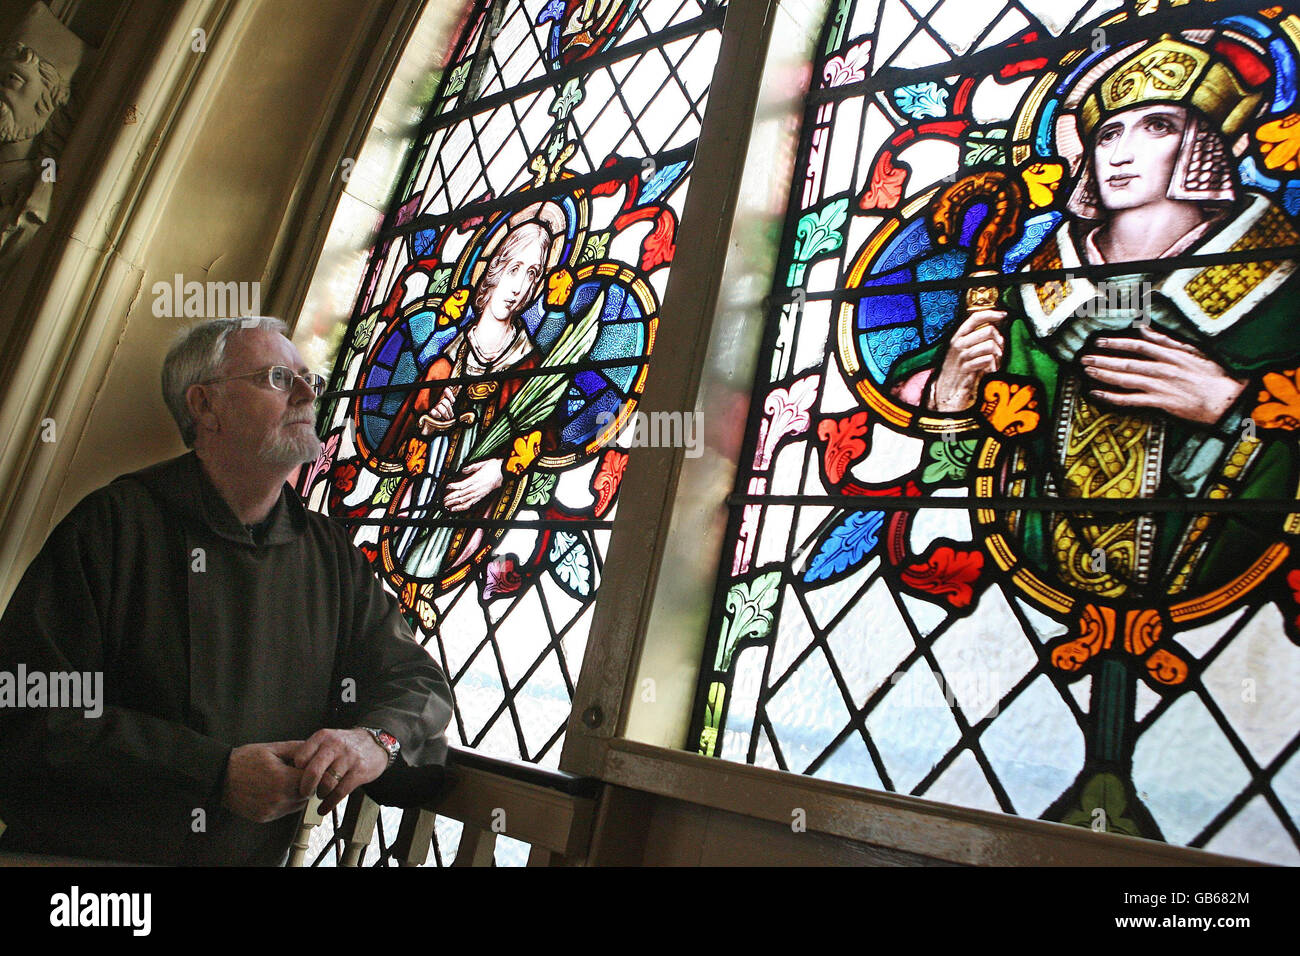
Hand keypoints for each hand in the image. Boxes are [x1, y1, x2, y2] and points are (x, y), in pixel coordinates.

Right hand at [222, 741, 308, 822]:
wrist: (219, 777)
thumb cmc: (245, 760)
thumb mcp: (272, 748)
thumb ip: (297, 749)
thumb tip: (317, 750)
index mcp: (282, 779)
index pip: (313, 780)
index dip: (314, 772)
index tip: (310, 766)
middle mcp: (278, 799)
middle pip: (308, 794)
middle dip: (307, 783)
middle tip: (297, 772)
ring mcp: (271, 811)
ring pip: (298, 805)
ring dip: (298, 794)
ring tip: (286, 780)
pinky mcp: (265, 818)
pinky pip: (284, 811)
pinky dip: (286, 802)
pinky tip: (276, 790)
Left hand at [291, 728, 388, 814]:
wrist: (376, 742)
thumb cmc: (345, 745)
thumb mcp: (327, 740)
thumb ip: (311, 753)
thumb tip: (290, 775)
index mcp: (322, 737)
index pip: (301, 757)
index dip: (295, 772)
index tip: (294, 781)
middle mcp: (334, 746)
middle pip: (313, 771)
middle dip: (305, 787)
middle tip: (303, 793)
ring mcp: (348, 758)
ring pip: (327, 783)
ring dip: (319, 794)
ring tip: (319, 796)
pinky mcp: (359, 771)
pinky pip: (340, 792)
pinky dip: (329, 804)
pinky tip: (324, 808)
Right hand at [418, 392, 457, 434]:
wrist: (435, 423)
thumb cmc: (443, 414)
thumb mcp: (448, 407)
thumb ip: (451, 400)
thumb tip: (458, 390)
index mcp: (443, 398)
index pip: (445, 391)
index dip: (450, 395)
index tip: (453, 401)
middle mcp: (438, 401)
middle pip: (445, 402)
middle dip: (449, 409)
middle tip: (451, 415)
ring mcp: (433, 406)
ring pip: (441, 407)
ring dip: (446, 414)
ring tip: (447, 417)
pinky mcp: (430, 412)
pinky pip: (434, 412)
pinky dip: (438, 415)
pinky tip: (439, 416)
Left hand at [443, 458, 503, 511]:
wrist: (506, 472)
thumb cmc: (495, 466)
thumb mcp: (483, 463)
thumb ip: (472, 467)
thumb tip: (463, 470)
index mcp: (477, 479)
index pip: (463, 484)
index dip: (454, 486)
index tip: (447, 487)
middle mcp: (478, 488)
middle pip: (462, 494)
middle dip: (452, 498)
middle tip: (443, 500)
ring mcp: (480, 493)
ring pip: (466, 500)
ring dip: (456, 504)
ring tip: (448, 507)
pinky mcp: (482, 496)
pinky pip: (472, 503)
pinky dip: (464, 507)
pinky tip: (458, 508)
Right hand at [928, 308, 1006, 410]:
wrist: (947, 388)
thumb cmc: (960, 367)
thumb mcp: (965, 348)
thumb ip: (977, 336)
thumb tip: (996, 324)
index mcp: (958, 335)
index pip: (975, 317)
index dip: (991, 314)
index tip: (1003, 315)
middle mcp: (959, 343)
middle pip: (988, 330)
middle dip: (999, 339)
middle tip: (999, 349)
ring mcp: (962, 355)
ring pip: (990, 345)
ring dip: (997, 355)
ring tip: (994, 362)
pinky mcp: (966, 368)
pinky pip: (987, 360)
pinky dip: (992, 366)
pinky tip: (989, 370)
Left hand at [1081, 326, 1247, 424]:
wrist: (1226, 400)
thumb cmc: (1213, 376)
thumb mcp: (1194, 352)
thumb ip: (1168, 341)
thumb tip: (1146, 329)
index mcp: (1172, 355)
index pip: (1139, 345)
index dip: (1117, 343)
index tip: (1100, 341)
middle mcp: (1163, 369)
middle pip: (1127, 362)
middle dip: (1103, 359)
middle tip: (1085, 358)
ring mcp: (1161, 386)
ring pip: (1126, 379)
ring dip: (1104, 375)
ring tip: (1088, 371)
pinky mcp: (1161, 403)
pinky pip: (1131, 400)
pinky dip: (1113, 397)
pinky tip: (1098, 394)